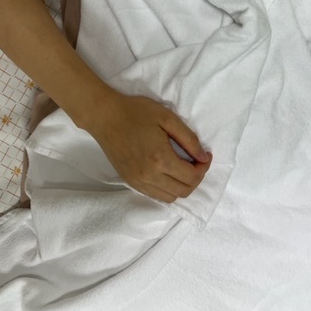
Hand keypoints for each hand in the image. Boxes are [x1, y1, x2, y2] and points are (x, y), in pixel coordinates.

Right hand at [87, 93, 211, 202]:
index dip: (204, 167)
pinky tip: (167, 172)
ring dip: (182, 186)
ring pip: (170, 197)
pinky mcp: (130, 182)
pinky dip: (167, 188)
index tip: (205, 155)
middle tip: (196, 161)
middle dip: (196, 178)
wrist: (105, 116)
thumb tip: (203, 157)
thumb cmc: (136, 112)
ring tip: (182, 167)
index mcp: (160, 159)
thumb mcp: (167, 118)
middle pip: (183, 191)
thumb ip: (189, 139)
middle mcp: (149, 176)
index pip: (192, 177)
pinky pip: (155, 195)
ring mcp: (138, 182)